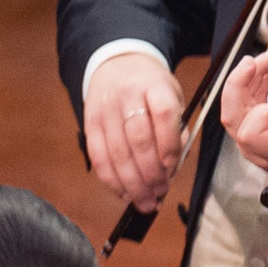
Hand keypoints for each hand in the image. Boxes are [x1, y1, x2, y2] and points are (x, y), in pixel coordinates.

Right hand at [83, 48, 184, 211]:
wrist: (117, 64)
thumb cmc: (151, 88)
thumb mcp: (173, 97)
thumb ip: (177, 130)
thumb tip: (171, 170)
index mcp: (155, 86)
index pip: (164, 114)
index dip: (169, 144)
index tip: (172, 167)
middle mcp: (128, 96)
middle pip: (138, 139)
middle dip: (151, 173)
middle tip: (161, 194)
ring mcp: (105, 110)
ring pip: (117, 152)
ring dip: (133, 183)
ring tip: (146, 202)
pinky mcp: (90, 122)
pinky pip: (98, 156)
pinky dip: (112, 179)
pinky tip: (124, 193)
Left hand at [222, 46, 267, 205]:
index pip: (250, 134)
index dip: (263, 114)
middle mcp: (257, 147)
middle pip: (234, 113)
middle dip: (244, 81)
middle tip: (263, 59)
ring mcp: (253, 136)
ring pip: (238, 103)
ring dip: (253, 76)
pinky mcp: (254, 124)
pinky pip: (246, 99)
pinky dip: (257, 80)